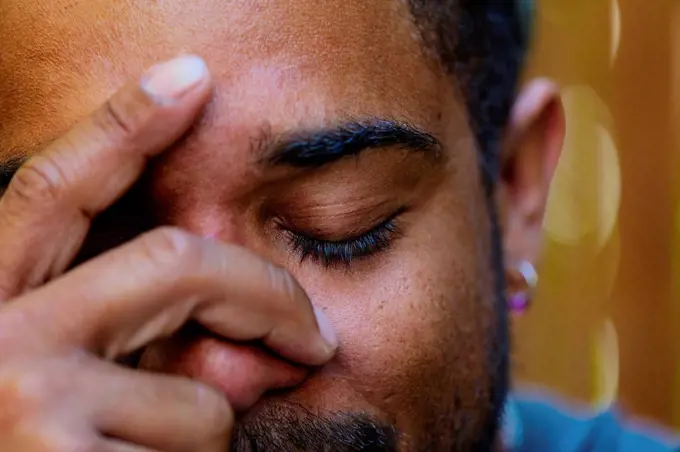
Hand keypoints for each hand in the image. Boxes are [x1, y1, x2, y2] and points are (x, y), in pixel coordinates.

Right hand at [0, 55, 336, 451]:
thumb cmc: (27, 442)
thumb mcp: (48, 376)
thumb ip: (125, 340)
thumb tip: (244, 349)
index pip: (53, 187)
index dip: (122, 124)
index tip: (191, 79)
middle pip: (176, 263)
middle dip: (263, 294)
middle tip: (312, 334)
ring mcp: (28, 408)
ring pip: (202, 399)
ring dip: (209, 437)